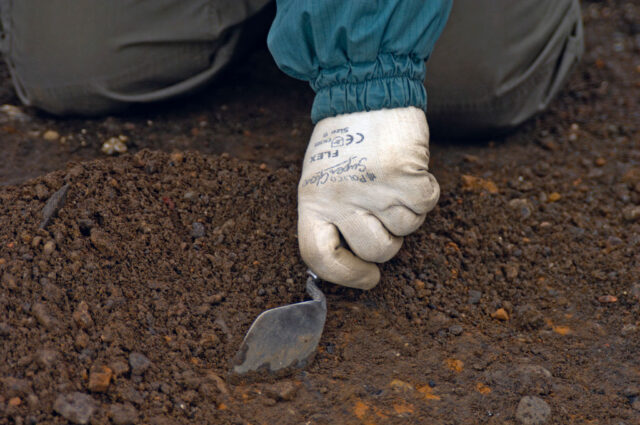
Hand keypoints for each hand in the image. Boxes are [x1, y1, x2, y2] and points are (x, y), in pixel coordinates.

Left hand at [298, 106, 439, 288]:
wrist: (365, 91)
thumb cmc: (344, 142)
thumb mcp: (320, 181)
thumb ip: (330, 219)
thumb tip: (354, 263)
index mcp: (311, 202)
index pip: (320, 258)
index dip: (346, 275)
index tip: (368, 277)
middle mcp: (339, 199)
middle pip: (377, 251)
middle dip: (387, 238)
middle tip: (383, 210)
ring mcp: (373, 189)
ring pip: (407, 230)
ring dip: (406, 209)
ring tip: (389, 179)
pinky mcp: (404, 176)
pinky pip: (426, 206)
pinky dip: (424, 191)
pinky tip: (408, 170)